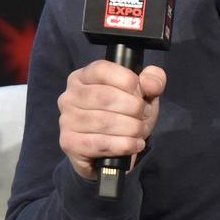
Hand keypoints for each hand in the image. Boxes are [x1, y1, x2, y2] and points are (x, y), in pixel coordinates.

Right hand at [57, 60, 166, 179]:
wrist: (115, 150)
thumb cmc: (126, 114)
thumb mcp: (144, 94)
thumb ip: (153, 80)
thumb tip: (150, 83)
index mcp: (83, 77)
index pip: (102, 69)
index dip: (128, 81)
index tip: (141, 93)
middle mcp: (69, 96)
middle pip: (105, 96)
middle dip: (134, 108)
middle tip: (143, 116)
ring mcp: (66, 120)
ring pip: (104, 122)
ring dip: (131, 128)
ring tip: (139, 131)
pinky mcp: (69, 143)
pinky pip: (100, 144)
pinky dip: (124, 145)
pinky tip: (134, 144)